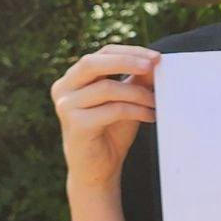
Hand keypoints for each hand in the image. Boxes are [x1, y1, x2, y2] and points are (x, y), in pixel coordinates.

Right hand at [51, 45, 160, 188]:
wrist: (98, 169)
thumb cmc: (111, 131)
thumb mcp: (126, 100)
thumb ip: (135, 80)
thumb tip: (154, 61)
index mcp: (73, 78)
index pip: (102, 53)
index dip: (130, 52)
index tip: (156, 57)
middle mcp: (63, 88)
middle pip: (93, 63)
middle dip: (126, 61)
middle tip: (153, 66)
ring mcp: (66, 107)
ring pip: (106, 87)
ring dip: (138, 92)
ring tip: (157, 102)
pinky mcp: (77, 125)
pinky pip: (112, 110)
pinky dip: (136, 111)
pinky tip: (151, 116)